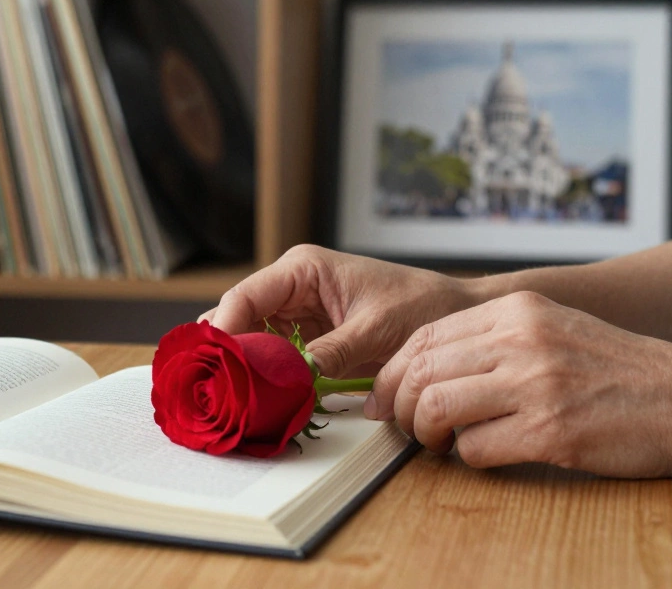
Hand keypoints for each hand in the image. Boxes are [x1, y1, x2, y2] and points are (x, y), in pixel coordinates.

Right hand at [199, 245, 476, 378]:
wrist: (455, 315)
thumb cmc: (422, 306)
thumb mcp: (376, 330)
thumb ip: (331, 352)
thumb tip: (290, 378)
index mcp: (303, 269)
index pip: (244, 297)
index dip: (224, 332)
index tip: (216, 368)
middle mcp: (291, 288)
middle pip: (238, 320)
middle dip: (226, 354)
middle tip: (217, 393)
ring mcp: (296, 314)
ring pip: (249, 342)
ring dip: (243, 370)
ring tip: (233, 402)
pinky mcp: (307, 340)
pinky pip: (272, 358)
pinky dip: (264, 379)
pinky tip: (259, 402)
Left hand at [367, 291, 671, 477]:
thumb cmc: (622, 371)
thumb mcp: (556, 327)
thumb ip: (496, 339)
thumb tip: (428, 366)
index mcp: (518, 310)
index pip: (425, 336)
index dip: (393, 372)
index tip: (385, 397)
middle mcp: (522, 340)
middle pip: (421, 371)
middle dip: (401, 406)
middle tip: (407, 427)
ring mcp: (536, 385)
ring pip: (437, 407)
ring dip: (426, 434)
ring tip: (437, 443)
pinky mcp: (551, 432)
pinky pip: (475, 448)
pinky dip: (467, 458)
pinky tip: (483, 455)